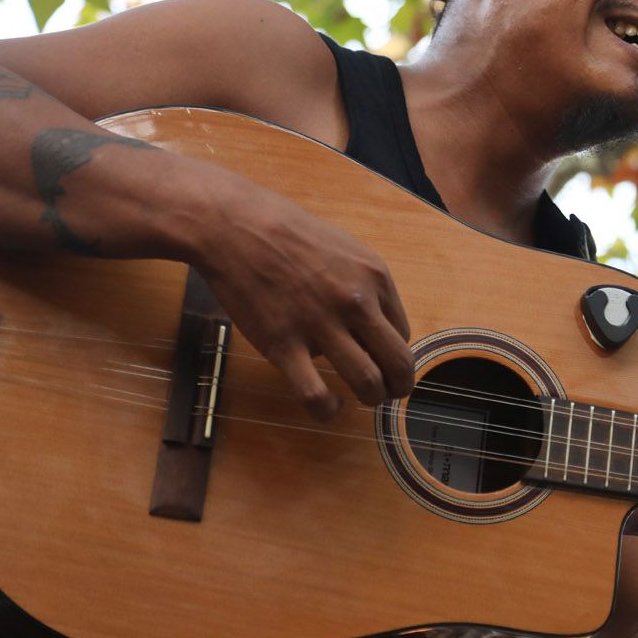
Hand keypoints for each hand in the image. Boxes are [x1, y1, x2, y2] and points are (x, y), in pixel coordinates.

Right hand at [189, 182, 414, 417]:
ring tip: (362, 398)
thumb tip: (375, 326)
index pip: (403, 332)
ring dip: (372, 398)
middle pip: (399, 362)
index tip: (381, 357)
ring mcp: (320, 325)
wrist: (235, 227)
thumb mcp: (344, 249)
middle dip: (400, 385)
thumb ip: (364, 285)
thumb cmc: (288, 235)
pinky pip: (316, 395)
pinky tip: (329, 405)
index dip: (394, 352)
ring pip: (368, 383)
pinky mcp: (283, 345)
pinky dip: (329, 410)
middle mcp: (355, 302)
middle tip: (391, 392)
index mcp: (375, 277)